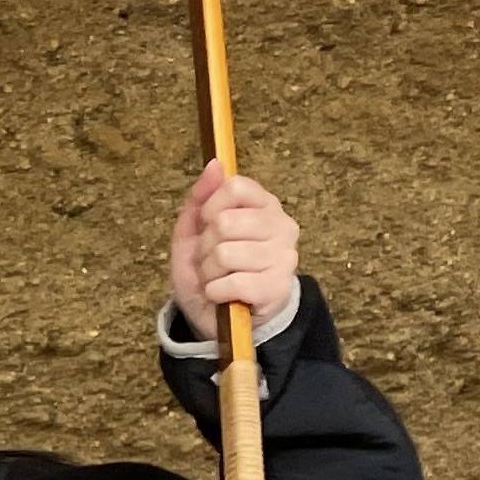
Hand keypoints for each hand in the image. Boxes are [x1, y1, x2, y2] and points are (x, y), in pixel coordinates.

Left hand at [168, 159, 299, 340]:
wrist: (217, 315)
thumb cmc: (209, 267)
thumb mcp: (195, 230)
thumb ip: (202, 196)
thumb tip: (215, 164)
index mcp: (265, 205)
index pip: (234, 187)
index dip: (210, 207)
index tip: (207, 225)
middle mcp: (282, 226)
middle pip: (225, 222)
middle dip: (205, 246)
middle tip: (211, 260)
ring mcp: (284, 258)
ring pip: (225, 254)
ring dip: (209, 272)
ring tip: (217, 278)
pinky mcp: (278, 288)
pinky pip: (233, 283)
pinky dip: (216, 292)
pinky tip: (222, 295)